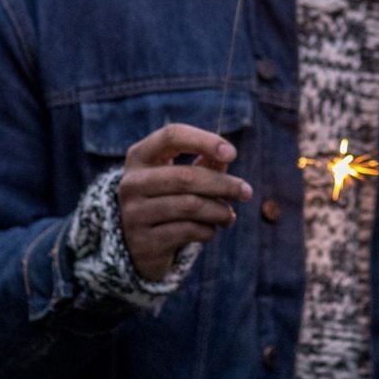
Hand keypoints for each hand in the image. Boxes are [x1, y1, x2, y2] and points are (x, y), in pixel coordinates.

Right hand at [117, 123, 251, 281]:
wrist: (136, 242)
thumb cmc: (166, 197)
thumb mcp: (179, 175)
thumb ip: (204, 162)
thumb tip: (226, 156)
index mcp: (140, 156)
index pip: (172, 136)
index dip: (204, 141)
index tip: (233, 154)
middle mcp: (132, 182)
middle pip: (186, 177)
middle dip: (223, 184)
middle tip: (246, 192)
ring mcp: (134, 213)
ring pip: (190, 206)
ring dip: (219, 211)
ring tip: (229, 215)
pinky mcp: (144, 242)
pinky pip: (188, 231)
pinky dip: (208, 230)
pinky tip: (210, 229)